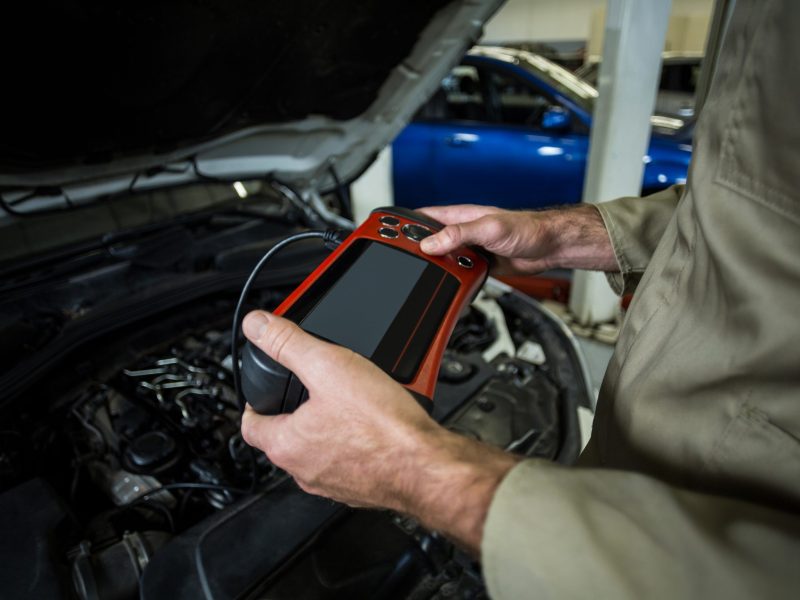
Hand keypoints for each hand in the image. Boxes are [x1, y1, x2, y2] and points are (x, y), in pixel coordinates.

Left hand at [240, 310, 518, 550]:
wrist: (427, 466)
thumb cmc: (382, 426)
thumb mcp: (329, 366)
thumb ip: (288, 344)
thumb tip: (257, 325)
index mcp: (287, 444)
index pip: (250, 425)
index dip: (256, 402)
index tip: (264, 390)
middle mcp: (304, 471)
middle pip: (285, 438)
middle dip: (295, 413)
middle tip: (310, 390)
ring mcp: (334, 484)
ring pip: (318, 452)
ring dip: (326, 430)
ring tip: (346, 405)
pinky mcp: (363, 489)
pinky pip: (350, 463)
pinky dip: (355, 445)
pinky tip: (374, 426)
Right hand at [418, 204, 617, 274]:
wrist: (550, 248)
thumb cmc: (528, 229)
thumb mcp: (489, 228)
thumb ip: (459, 234)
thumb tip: (431, 242)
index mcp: (460, 216)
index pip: (423, 217)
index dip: (403, 223)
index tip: (387, 231)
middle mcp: (461, 233)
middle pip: (429, 242)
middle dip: (414, 251)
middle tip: (399, 262)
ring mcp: (468, 251)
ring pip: (442, 262)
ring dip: (436, 270)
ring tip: (425, 278)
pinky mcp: (477, 267)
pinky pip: (458, 275)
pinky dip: (453, 282)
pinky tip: (449, 287)